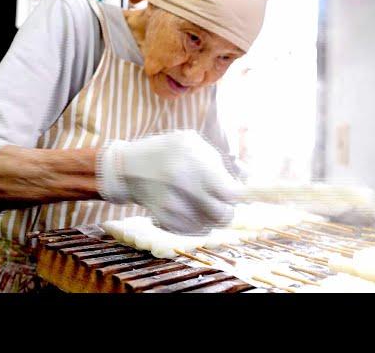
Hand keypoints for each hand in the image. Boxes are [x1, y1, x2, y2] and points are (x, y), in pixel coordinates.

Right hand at [97, 130, 239, 234]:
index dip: (239, 198)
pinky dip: (195, 225)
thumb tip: (249, 180)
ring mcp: (171, 201)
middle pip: (222, 214)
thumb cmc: (166, 151)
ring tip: (202, 205)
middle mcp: (182, 181)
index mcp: (193, 158)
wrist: (125, 168)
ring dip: (211, 219)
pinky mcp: (162, 217)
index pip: (229, 192)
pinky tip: (187, 210)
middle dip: (226, 211)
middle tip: (222, 204)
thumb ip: (220, 161)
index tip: (238, 196)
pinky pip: (191, 231)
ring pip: (208, 226)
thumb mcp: (192, 143)